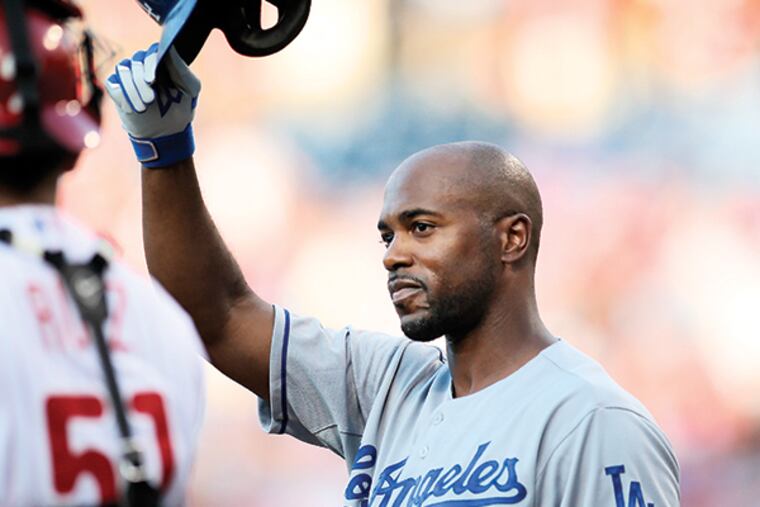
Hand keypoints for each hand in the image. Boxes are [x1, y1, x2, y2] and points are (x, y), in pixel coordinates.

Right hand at [105, 43, 200, 167]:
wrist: (168, 131)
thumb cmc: (182, 107)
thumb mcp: (190, 88)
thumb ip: (181, 68)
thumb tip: (170, 48)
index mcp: (163, 61)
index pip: (153, 51)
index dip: (150, 64)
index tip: (152, 80)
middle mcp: (144, 63)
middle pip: (136, 61)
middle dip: (141, 82)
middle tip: (150, 100)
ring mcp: (129, 74)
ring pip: (122, 70)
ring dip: (132, 90)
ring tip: (143, 107)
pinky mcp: (117, 87)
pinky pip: (113, 83)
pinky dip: (121, 95)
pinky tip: (131, 108)